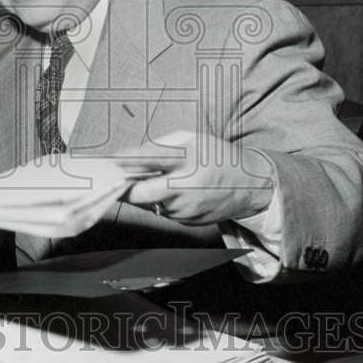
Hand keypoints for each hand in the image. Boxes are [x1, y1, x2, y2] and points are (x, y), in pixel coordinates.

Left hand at [116, 131, 273, 224]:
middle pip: (141, 193)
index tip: (113, 159)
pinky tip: (163, 191)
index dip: (129, 159)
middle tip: (112, 179)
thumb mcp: (193, 140)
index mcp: (190, 160)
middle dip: (123, 187)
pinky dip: (156, 201)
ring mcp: (186, 209)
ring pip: (149, 204)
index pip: (153, 159)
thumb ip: (163, 147)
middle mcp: (187, 188)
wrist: (250, 186)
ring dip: (140, 193)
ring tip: (142, 180)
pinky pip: (162, 210)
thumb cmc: (218, 157)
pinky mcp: (187, 222)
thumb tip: (132, 157)